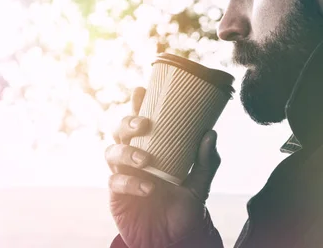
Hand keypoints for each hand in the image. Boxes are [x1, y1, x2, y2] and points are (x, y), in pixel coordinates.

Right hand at [106, 87, 220, 247]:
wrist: (174, 240)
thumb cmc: (184, 208)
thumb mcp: (200, 184)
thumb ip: (206, 161)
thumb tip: (211, 133)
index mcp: (153, 148)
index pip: (141, 121)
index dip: (137, 103)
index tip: (141, 89)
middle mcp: (135, 156)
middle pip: (119, 131)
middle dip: (127, 122)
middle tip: (143, 124)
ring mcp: (124, 174)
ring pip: (111, 152)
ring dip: (127, 152)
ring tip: (145, 160)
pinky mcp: (117, 194)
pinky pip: (115, 181)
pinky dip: (129, 182)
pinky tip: (147, 188)